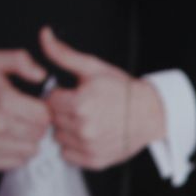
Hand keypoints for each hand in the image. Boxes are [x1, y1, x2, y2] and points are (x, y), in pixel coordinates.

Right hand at [0, 49, 50, 169]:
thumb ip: (20, 61)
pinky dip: (18, 152)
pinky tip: (10, 140)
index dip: (43, 110)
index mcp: (3, 101)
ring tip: (18, 128)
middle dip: (37, 125)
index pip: (44, 116)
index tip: (35, 107)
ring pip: (32, 149)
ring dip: (29, 140)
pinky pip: (18, 161)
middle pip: (40, 133)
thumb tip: (41, 74)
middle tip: (25, 118)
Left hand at [40, 27, 165, 169]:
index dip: (59, 95)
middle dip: (63, 112)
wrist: (151, 113)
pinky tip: (89, 135)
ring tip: (86, 121)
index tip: (73, 94)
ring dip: (67, 130)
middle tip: (82, 107)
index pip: (48, 100)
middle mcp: (84, 128)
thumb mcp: (93, 68)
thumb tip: (44, 35)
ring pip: (58, 137)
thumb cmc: (123, 90)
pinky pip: (68, 155)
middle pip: (52, 120)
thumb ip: (63, 54)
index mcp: (80, 104)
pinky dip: (74, 146)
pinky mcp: (94, 160)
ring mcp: (89, 146)